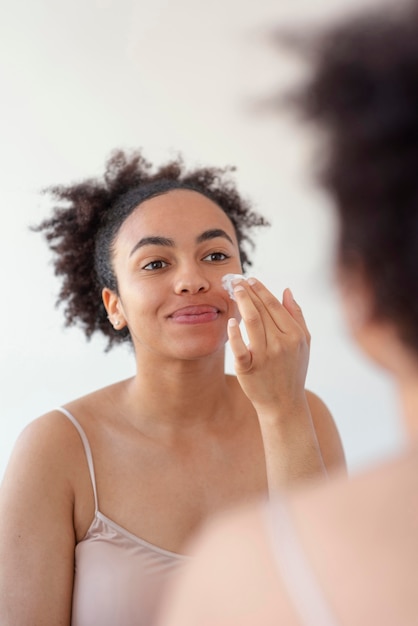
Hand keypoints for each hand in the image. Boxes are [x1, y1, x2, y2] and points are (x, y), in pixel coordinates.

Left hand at [227, 278, 310, 414]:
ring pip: (252, 323)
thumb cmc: (293, 370)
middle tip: (237, 280)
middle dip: (249, 292)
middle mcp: (281, 343)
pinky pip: (240, 348)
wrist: (284, 404)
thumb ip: (297, 315)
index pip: (275, 305)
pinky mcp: (249, 368)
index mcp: (295, 335)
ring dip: (242, 303)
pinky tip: (230, 322)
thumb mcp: (303, 343)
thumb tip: (287, 290)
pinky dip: (234, 335)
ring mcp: (265, 356)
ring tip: (234, 291)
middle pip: (262, 311)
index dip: (261, 290)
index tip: (251, 279)